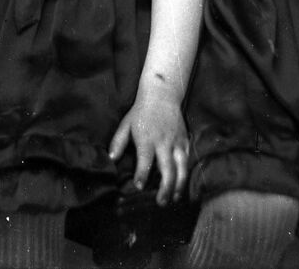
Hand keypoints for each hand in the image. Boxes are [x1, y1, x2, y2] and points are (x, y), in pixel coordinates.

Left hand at [108, 89, 188, 205]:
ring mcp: (176, 142)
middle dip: (165, 188)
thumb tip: (111, 159)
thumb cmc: (141, 112)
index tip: (139, 187)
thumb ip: (118, 142)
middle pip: (167, 169)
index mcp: (147, 138)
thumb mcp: (126, 124)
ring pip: (182, 167)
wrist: (162, 95)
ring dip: (179, 185)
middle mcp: (163, 142)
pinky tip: (181, 185)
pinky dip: (185, 174)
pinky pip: (187, 160)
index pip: (145, 160)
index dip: (142, 174)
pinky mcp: (185, 140)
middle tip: (160, 203)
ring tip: (174, 198)